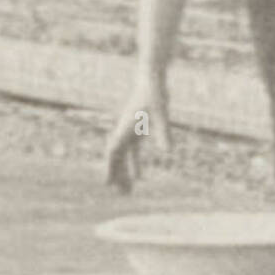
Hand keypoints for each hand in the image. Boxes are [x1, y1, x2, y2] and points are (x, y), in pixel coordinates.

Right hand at [104, 70, 170, 192]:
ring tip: (128, 192)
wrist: (151, 78)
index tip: (106, 184)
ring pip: (123, 157)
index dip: (109, 167)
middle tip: (121, 196)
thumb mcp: (162, 113)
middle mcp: (124, 131)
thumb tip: (168, 152)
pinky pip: (132, 152)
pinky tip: (138, 177)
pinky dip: (133, 165)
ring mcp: (129, 131)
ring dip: (124, 174)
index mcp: (125, 128)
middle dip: (117, 177)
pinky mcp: (137, 130)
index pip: (114, 152)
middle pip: (117, 158)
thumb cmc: (155, 93)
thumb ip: (164, 132)